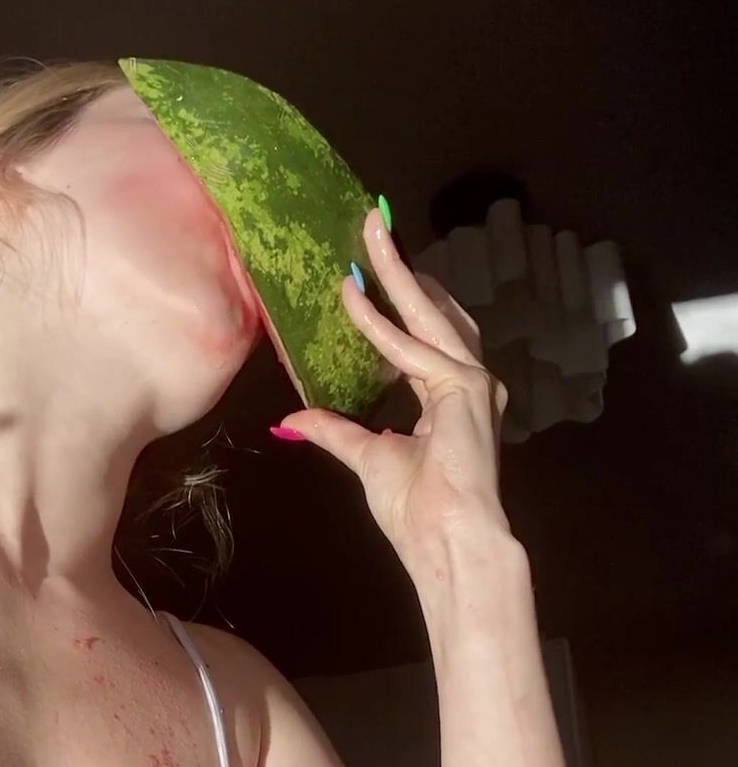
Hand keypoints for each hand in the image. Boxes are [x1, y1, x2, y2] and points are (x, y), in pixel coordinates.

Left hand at [275, 208, 512, 577]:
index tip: (368, 271)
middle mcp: (468, 384)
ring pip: (429, 314)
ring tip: (372, 234)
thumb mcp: (367, 458)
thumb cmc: (417, 512)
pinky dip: (380, 323)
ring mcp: (471, 383)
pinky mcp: (463, 389)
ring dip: (398, 273)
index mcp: (451, 399)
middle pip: (433, 311)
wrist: (448, 543)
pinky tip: (353, 297)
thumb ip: (336, 431)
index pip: (422, 336)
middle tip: (374, 224)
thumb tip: (295, 419)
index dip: (397, 302)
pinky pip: (411, 348)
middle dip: (402, 268)